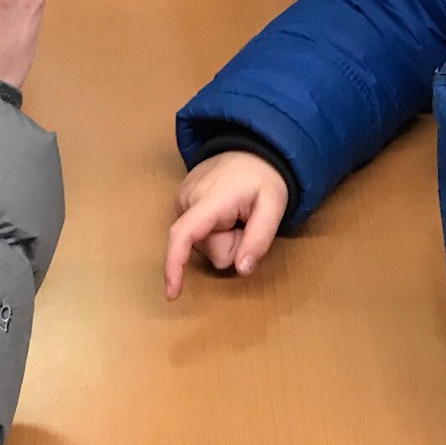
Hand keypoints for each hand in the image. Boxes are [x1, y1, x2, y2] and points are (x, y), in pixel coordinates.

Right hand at [164, 151, 287, 300]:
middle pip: (204, 248)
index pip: (183, 235)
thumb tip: (240, 269)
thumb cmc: (264, 179)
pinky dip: (215, 231)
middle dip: (228, 246)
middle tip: (245, 223)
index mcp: (209, 200)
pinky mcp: (182, 201)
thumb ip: (259, 240)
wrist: (252, 150)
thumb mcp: (274, 208)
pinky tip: (226, 213)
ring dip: (223, 238)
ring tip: (236, 215)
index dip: (175, 266)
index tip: (172, 294)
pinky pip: (198, 233)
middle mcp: (187, 199)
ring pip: (201, 243)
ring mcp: (182, 199)